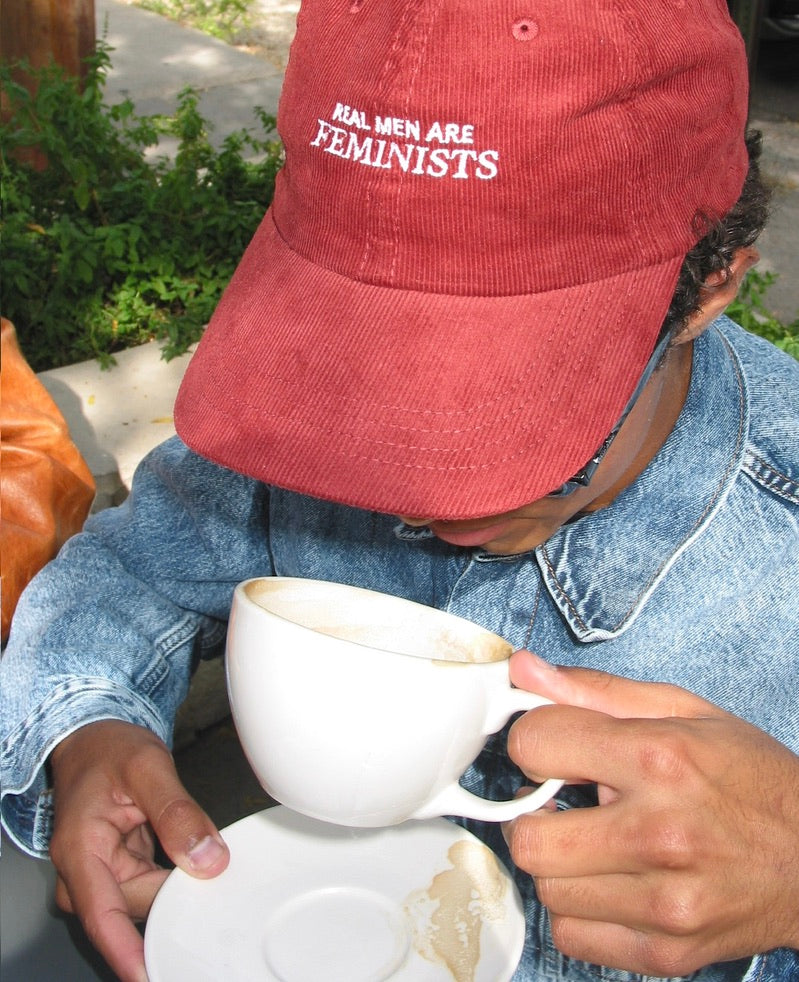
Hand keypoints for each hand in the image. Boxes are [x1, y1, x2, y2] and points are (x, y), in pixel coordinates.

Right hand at [49, 720, 229, 981]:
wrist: (94, 738)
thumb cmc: (109, 749)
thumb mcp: (148, 767)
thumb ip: (178, 812)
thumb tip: (206, 857)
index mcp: (80, 849)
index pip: (103, 913)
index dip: (128, 950)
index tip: (150, 972)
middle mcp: (84, 871)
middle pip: (135, 908)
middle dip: (174, 897)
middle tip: (213, 869)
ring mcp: (101, 875)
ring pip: (146, 902)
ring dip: (176, 888)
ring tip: (203, 858)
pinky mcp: (118, 873)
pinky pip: (151, 890)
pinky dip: (174, 881)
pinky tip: (193, 866)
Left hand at [505, 650, 798, 976]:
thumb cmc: (752, 778)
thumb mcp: (684, 711)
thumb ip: (595, 690)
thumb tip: (523, 670)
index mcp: (660, 760)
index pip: (535, 745)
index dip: (534, 740)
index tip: (552, 747)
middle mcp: (659, 835)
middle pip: (527, 837)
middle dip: (533, 812)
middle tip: (564, 803)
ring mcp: (664, 903)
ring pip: (545, 889)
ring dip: (558, 862)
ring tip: (595, 841)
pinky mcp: (666, 952)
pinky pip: (572, 935)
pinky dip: (578, 909)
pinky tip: (608, 881)